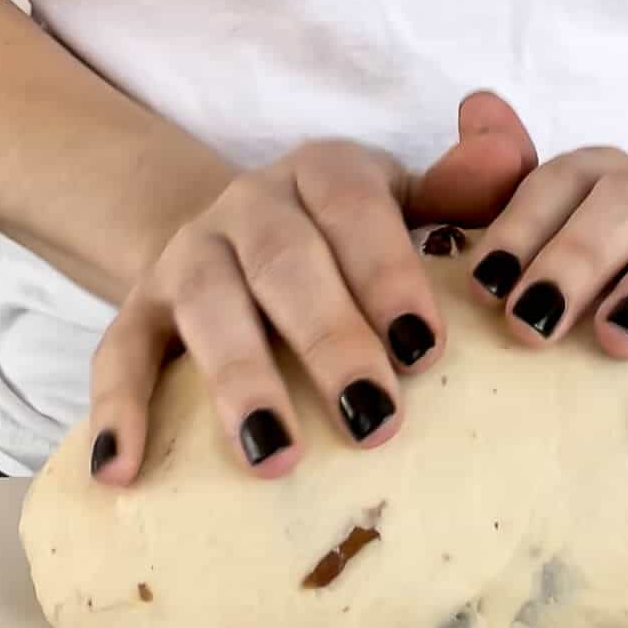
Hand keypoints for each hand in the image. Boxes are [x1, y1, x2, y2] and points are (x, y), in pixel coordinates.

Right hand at [88, 91, 536, 486]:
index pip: (355, 207)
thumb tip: (511, 156)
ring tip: (274, 458)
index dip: (388, 272)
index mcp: (325, 172)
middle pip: (285, 263)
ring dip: (238, 380)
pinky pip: (117, 351)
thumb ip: (465, 190)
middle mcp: (250, 204)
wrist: (239, 234)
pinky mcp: (137, 307)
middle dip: (329, 340)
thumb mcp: (411, 203)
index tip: (426, 347)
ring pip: (205, 306)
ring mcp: (188, 254)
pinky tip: (124, 471)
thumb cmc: (353, 238)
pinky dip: (117, 409)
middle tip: (374, 419)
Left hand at [464, 130, 627, 355]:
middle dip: (575, 259)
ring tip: (619, 337)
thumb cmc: (622, 260)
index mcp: (603, 180)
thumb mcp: (559, 230)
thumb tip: (473, 107)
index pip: (559, 182)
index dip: (519, 227)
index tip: (484, 285)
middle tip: (530, 324)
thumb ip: (500, 185)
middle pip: (624, 204)